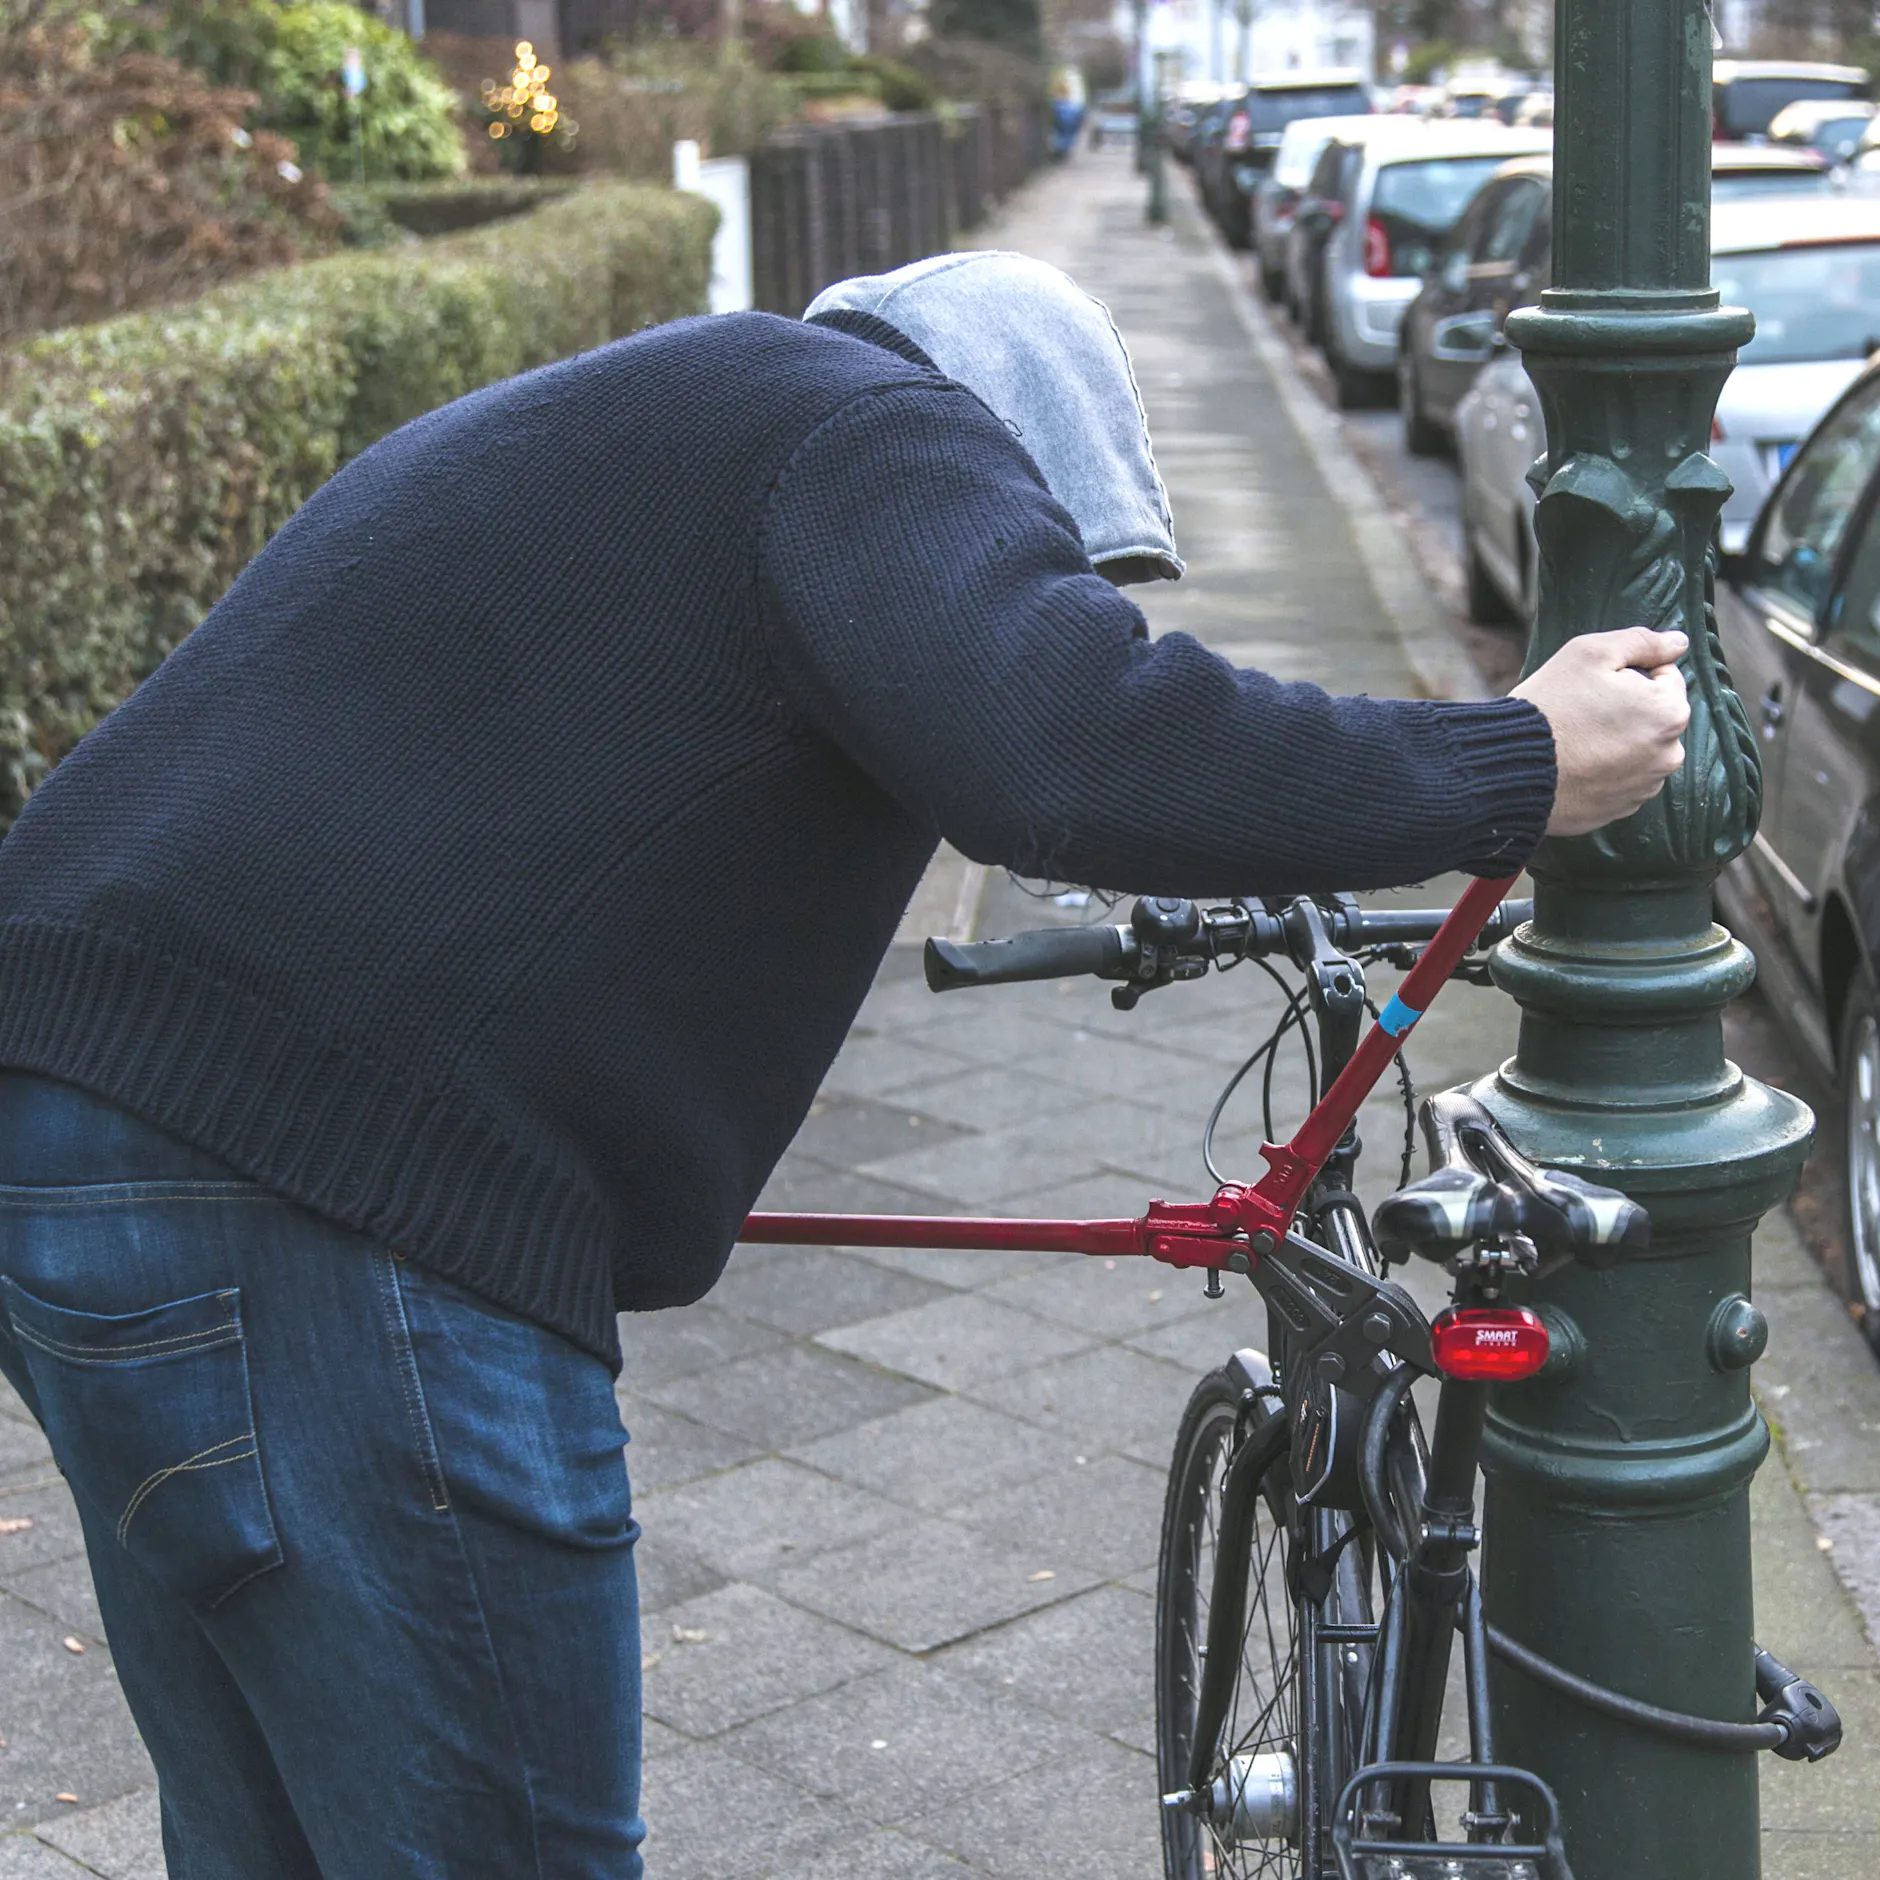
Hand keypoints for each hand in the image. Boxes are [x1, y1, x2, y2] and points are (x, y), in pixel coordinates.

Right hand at [1511, 627, 1690, 837]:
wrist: (1510, 768)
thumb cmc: (1551, 706)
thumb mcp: (1590, 654)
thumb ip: (1642, 642)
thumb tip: (1678, 642)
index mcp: (1670, 712)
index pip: (1664, 677)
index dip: (1628, 674)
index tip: (1595, 686)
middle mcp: (1668, 755)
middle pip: (1654, 717)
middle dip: (1627, 710)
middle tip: (1582, 712)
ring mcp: (1644, 788)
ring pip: (1639, 750)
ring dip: (1617, 742)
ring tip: (1576, 741)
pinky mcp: (1620, 810)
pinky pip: (1620, 781)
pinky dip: (1603, 772)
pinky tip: (1575, 765)